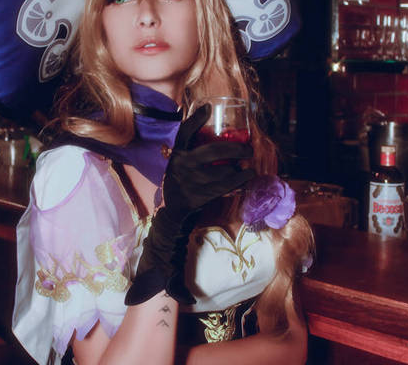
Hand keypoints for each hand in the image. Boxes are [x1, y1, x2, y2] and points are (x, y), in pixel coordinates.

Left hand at [125, 105, 255, 305]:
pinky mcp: (175, 158)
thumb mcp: (177, 260)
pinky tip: (205, 108)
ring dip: (222, 147)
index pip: (209, 188)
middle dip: (230, 160)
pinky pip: (184, 137)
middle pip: (207, 166)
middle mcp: (178, 183)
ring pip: (199, 152)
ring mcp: (175, 169)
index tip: (247, 176)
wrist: (159, 224)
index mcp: (183, 203)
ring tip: (241, 143)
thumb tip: (184, 298)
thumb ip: (176, 278)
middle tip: (249, 156)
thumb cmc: (175, 243)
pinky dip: (193, 123)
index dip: (229, 180)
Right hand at [162, 104, 255, 221]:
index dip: (196, 119)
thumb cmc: (182, 176)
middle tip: (248, 149)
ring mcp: (192, 181)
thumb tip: (207, 115)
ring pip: (224, 170)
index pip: (185, 132)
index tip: (208, 107)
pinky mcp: (202, 196)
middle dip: (237, 149)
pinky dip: (240, 180)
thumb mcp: (180, 158)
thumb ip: (191, 143)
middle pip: (215, 150)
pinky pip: (227, 186)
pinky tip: (247, 176)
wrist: (173, 206)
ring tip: (246, 165)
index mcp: (178, 152)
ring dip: (240, 167)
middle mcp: (183, 164)